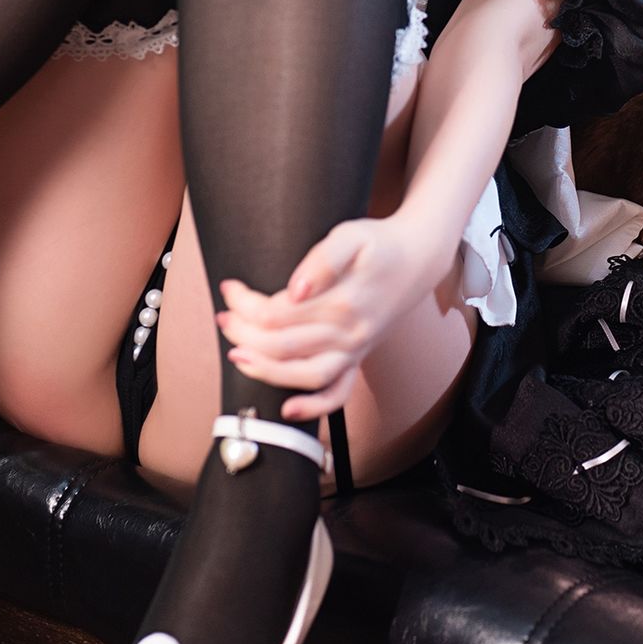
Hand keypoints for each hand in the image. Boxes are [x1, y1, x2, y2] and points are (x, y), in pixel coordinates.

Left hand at [217, 213, 457, 421]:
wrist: (418, 258)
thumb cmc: (380, 244)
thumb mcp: (352, 235)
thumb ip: (323, 259)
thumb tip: (297, 289)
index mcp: (343, 301)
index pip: (278, 312)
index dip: (246, 303)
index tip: (230, 288)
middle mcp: (349, 333)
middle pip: (282, 344)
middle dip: (244, 333)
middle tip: (224, 318)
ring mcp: (354, 350)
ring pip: (305, 374)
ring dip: (266, 370)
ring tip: (237, 357)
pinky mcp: (358, 359)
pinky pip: (339, 394)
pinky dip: (314, 407)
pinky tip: (288, 408)